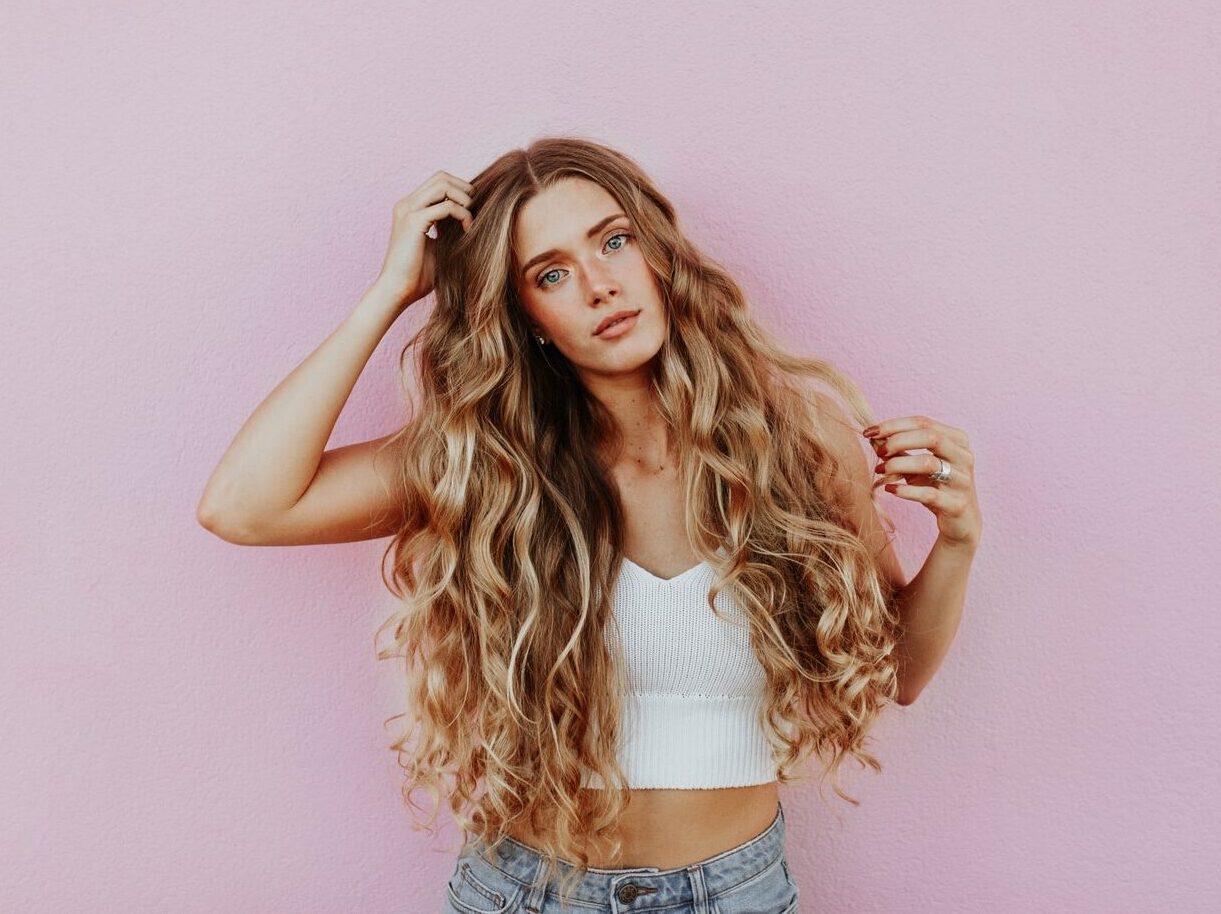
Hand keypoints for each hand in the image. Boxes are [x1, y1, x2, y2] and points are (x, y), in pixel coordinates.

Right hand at [372, 170, 474, 311]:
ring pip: (443, 184)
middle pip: (441, 177)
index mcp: (410, 208)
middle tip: (475, 211)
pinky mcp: (413, 221)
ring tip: (471, 220)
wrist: (397, 290)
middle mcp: (407, 204)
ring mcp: (408, 210)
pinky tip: (467, 230)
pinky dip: (462, 215)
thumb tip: (471, 220)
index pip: (438, 183)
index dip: (459, 190)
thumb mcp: (438, 246)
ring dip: (463, 199)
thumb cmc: (417, 275)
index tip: (472, 211)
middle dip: (464, 190)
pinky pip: (446, 206)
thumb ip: (448, 229)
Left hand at [863, 415, 980, 551]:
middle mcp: (964, 457)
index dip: (893, 425)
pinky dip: (906, 490)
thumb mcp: (915, 466)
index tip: (869, 431)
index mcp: (956, 440)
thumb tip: (872, 436)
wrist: (960, 521)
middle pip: (930, 437)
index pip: (923, 422)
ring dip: (898, 464)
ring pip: (929, 463)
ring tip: (880, 470)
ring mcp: (962, 481)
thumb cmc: (935, 487)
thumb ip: (897, 450)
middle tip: (879, 452)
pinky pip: (929, 494)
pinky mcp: (957, 504)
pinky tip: (890, 489)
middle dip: (898, 441)